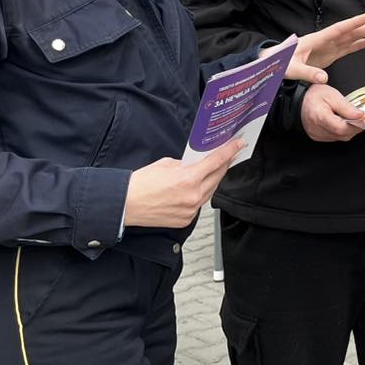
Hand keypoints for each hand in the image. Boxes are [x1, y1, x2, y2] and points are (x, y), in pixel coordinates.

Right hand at [124, 141, 242, 227]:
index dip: (230, 151)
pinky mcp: (186, 220)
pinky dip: (200, 195)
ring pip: (210, 191)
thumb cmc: (141, 184)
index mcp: (188, 179)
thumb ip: (186, 164)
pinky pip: (199, 205)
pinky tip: (195, 189)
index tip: (238, 145)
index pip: (216, 162)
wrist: (126, 205)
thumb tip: (197, 164)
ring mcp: (191, 210)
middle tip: (227, 156)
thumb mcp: (166, 164)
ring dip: (212, 180)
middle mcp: (193, 196)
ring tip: (212, 171)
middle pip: (217, 177)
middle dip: (223, 165)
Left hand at [281, 12, 364, 83]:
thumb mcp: (291, 69)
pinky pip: (347, 48)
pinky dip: (358, 44)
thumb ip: (307, 73)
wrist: (272, 62)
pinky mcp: (328, 55)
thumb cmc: (279, 63)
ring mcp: (327, 47)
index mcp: (316, 40)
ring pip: (350, 38)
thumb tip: (323, 79)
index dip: (353, 23)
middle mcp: (324, 41)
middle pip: (349, 32)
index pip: (338, 29)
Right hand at [301, 84, 364, 141]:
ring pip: (340, 138)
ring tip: (350, 119)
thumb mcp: (332, 95)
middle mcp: (317, 129)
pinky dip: (341, 132)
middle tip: (360, 118)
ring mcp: (317, 135)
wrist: (299, 101)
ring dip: (349, 130)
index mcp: (320, 117)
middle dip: (355, 127)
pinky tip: (342, 123)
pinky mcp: (318, 137)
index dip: (355, 125)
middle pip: (342, 135)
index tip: (364, 118)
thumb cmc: (313, 96)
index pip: (341, 128)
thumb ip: (346, 107)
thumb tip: (361, 115)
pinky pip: (334, 138)